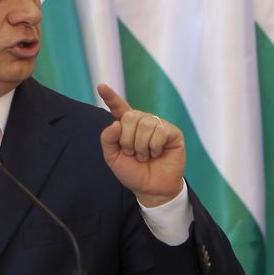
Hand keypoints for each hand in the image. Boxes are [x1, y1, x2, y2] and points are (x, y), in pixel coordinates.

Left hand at [97, 84, 185, 206]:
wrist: (150, 188)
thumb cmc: (132, 172)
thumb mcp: (112, 157)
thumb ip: (108, 139)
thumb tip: (116, 123)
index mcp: (126, 126)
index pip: (118, 107)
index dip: (110, 97)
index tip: (101, 86)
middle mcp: (142, 122)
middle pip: (130, 117)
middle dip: (127, 140)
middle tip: (133, 153)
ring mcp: (158, 125)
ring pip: (145, 124)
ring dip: (141, 146)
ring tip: (145, 156)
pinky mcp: (172, 132)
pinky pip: (160, 131)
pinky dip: (154, 146)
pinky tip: (157, 153)